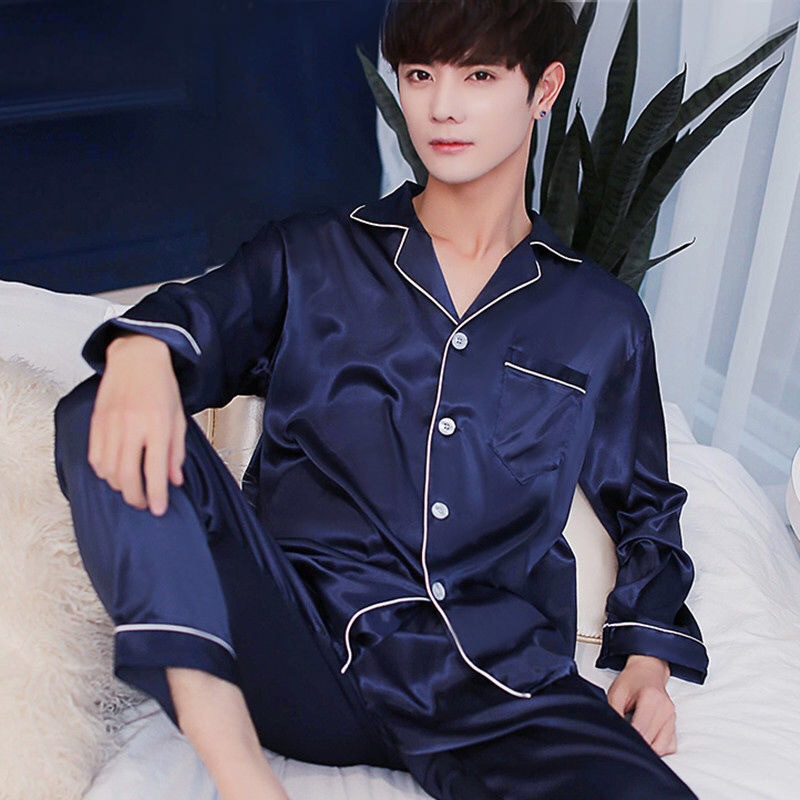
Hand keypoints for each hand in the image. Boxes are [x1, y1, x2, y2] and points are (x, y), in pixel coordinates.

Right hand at [88, 334, 185, 515]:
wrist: (137, 358)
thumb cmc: (162, 387)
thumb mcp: (179, 418)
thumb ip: (176, 451)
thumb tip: (174, 480)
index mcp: (158, 425)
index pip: (156, 470)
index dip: (157, 495)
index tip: (158, 509)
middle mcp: (132, 426)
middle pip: (128, 475)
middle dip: (136, 497)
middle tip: (144, 504)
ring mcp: (111, 424)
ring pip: (109, 470)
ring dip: (120, 486)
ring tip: (131, 489)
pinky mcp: (96, 422)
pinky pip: (95, 457)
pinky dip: (103, 472)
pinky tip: (114, 473)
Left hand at [606, 654, 676, 755]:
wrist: (647, 672)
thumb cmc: (631, 682)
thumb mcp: (616, 692)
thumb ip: (614, 711)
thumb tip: (613, 732)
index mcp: (651, 698)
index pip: (640, 730)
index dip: (627, 737)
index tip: (617, 737)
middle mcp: (666, 710)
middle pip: (650, 742)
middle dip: (636, 744)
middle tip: (622, 740)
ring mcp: (672, 719)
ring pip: (660, 749)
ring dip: (646, 749)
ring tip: (634, 738)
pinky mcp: (674, 727)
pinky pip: (667, 747)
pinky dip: (656, 748)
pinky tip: (645, 738)